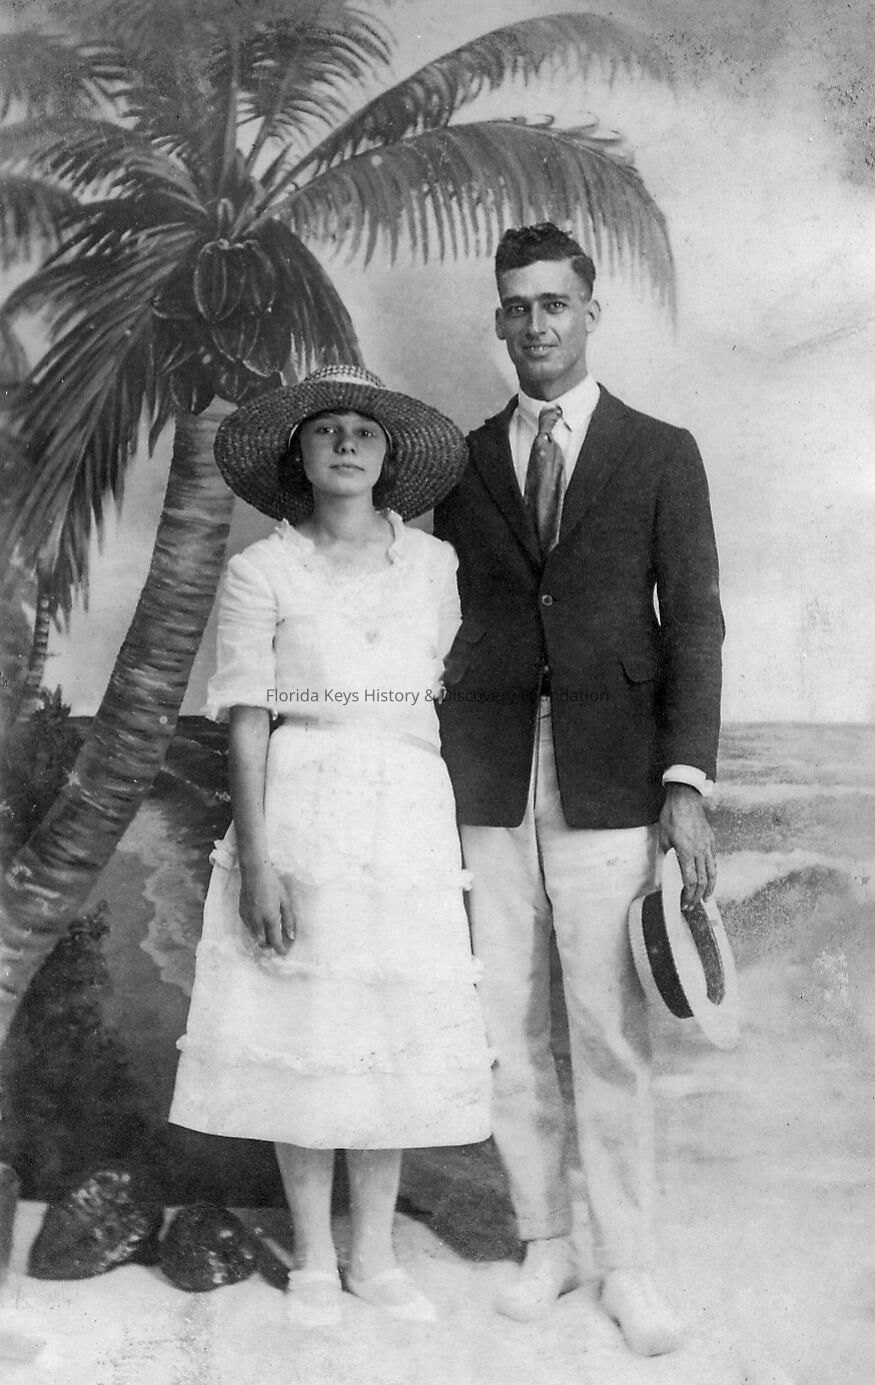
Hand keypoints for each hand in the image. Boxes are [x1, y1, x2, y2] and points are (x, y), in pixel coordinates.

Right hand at [238, 861, 295, 953]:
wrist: (254, 872)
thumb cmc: (273, 884)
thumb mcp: (285, 901)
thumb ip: (289, 920)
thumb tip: (291, 936)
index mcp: (270, 918)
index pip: (275, 942)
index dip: (281, 950)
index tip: (285, 952)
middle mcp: (257, 922)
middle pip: (262, 944)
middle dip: (270, 945)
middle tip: (278, 939)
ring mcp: (247, 918)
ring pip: (254, 937)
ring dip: (263, 937)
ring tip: (270, 928)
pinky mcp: (241, 914)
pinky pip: (249, 928)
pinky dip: (256, 929)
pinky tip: (261, 919)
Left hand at [658, 783, 715, 906]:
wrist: (685, 798)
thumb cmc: (671, 816)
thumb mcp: (663, 838)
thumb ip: (666, 857)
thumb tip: (664, 873)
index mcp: (686, 852)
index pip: (691, 881)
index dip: (688, 895)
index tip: (684, 904)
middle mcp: (700, 851)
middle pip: (703, 880)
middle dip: (698, 896)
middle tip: (693, 905)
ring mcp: (708, 846)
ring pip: (712, 872)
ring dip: (710, 888)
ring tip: (706, 898)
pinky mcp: (711, 840)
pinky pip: (713, 861)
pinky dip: (712, 873)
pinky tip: (709, 878)